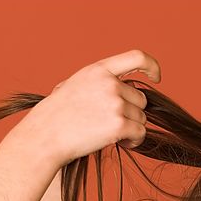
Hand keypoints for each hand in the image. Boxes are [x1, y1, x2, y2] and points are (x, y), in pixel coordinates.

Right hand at [0, 50, 159, 200]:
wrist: (44, 138)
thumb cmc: (54, 118)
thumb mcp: (72, 87)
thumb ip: (97, 83)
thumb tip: (119, 89)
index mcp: (98, 70)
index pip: (136, 57)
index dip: (151, 66)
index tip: (156, 77)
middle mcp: (110, 83)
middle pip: (141, 99)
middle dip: (132, 113)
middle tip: (113, 125)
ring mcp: (116, 103)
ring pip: (141, 118)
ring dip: (131, 129)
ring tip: (111, 136)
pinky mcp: (119, 124)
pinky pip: (140, 133)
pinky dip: (133, 141)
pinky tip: (119, 144)